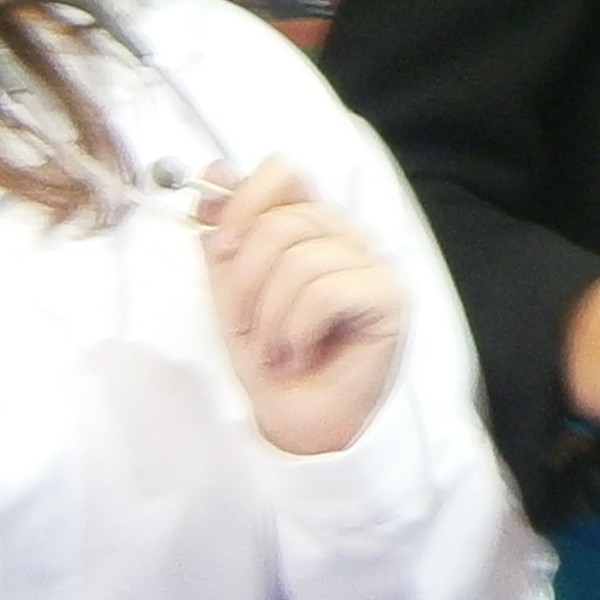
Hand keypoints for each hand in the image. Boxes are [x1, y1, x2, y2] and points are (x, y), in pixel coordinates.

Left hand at [205, 161, 409, 455]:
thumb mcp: (232, 295)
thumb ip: (226, 242)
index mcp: (308, 229)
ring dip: (270, 316)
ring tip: (274, 350)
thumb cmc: (271, 363)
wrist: (299, 424)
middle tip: (242, 327)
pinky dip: (297, 330)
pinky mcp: (388, 295)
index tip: (213, 233)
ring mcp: (371, 263)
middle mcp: (344, 236)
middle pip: (281, 220)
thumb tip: (211, 186)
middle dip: (244, 281)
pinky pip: (325, 291)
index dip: (241, 196)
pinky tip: (302, 354)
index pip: (284, 174)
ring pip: (300, 257)